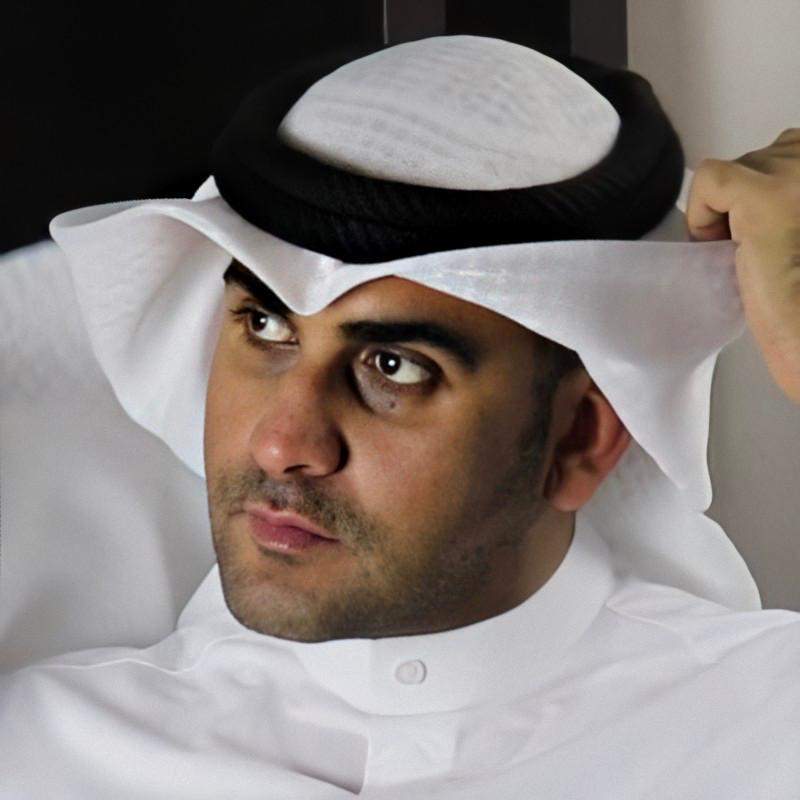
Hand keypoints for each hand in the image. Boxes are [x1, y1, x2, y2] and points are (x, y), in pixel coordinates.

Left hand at [686, 129, 799, 403]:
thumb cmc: (799, 290)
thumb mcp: (794, 225)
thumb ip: (790, 194)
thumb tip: (750, 182)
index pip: (790, 146)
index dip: (764, 189)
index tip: (765, 231)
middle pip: (759, 156)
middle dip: (743, 200)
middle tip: (754, 247)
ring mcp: (799, 174)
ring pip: (734, 167)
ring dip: (725, 210)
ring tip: (747, 251)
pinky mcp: (766, 196)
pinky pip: (710, 180)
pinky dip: (702, 214)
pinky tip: (721, 245)